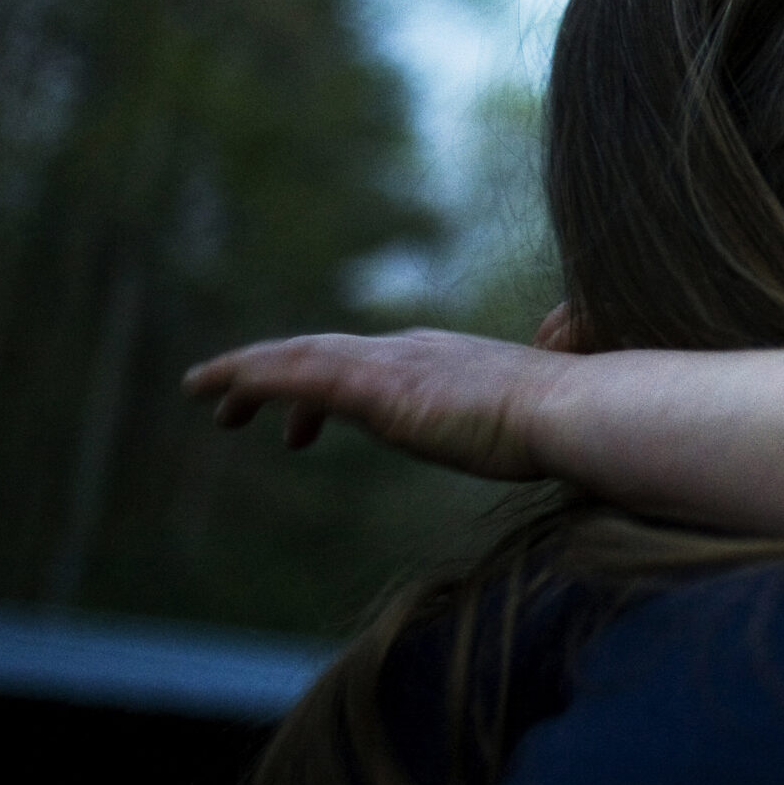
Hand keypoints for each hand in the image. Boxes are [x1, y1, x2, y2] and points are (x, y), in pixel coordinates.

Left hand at [182, 329, 573, 479]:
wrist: (574, 412)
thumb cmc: (569, 427)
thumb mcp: (537, 422)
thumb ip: (524, 420)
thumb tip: (554, 433)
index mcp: (444, 361)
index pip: (371, 363)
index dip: (329, 382)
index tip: (304, 419)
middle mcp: (411, 351)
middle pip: (324, 353)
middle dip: (273, 373)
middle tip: (230, 400)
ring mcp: (392, 365)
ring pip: (298, 358)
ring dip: (247, 374)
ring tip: (209, 395)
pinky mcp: (374, 387)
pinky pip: (293, 376)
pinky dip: (251, 377)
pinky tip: (219, 391)